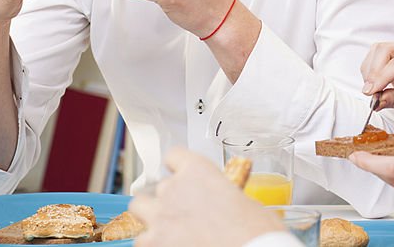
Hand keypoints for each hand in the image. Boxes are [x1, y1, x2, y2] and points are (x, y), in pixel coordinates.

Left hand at [130, 148, 284, 246]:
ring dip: (151, 218)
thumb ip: (221, 194)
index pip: (173, 156)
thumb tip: (222, 203)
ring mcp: (160, 216)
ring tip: (167, 231)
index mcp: (198, 171)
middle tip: (178, 212)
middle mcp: (174, 189)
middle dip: (163, 198)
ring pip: (139, 208)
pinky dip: (152, 243)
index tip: (180, 175)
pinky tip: (169, 246)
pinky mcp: (153, 242)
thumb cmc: (254, 229)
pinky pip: (140, 240)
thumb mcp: (243, 200)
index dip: (177, 167)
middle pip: (154, 186)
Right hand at [360, 42, 393, 132]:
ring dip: (370, 72)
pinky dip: (369, 73)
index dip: (382, 77)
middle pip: (384, 50)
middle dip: (374, 71)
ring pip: (376, 52)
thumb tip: (375, 99)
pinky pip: (374, 60)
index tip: (371, 92)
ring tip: (373, 92)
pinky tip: (375, 87)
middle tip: (369, 92)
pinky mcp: (393, 60)